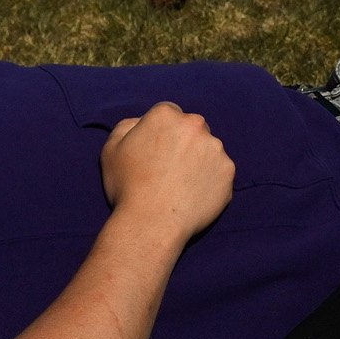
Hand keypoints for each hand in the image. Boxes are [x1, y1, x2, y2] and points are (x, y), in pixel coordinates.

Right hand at [98, 103, 234, 240]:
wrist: (151, 224)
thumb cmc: (127, 187)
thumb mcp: (111, 149)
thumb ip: (127, 126)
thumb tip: (142, 122)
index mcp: (165, 115)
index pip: (169, 115)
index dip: (161, 134)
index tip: (156, 153)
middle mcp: (195, 125)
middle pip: (192, 128)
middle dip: (184, 143)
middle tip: (169, 169)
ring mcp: (215, 149)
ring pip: (208, 149)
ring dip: (199, 160)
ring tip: (181, 185)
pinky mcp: (228, 172)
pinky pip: (219, 172)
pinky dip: (210, 181)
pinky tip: (193, 195)